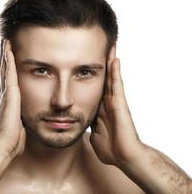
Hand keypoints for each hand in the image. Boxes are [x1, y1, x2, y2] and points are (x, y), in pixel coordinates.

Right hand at [0, 39, 25, 157]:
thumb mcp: (19, 125)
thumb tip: (25, 122)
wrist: (3, 145)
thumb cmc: (11, 139)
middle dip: (4, 57)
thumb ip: (21, 119)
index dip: (7, 68)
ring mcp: (6, 93)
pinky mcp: (9, 94)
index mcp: (9, 101)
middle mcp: (5, 94)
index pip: (7, 80)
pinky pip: (9, 74)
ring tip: (5, 42)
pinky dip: (8, 61)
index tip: (8, 56)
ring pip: (4, 69)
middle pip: (3, 71)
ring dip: (5, 55)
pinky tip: (9, 50)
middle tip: (4, 43)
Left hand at [89, 46, 143, 166]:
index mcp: (99, 109)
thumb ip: (88, 126)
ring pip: (111, 78)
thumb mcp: (93, 134)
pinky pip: (117, 85)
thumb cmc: (111, 149)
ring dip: (109, 62)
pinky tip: (114, 59)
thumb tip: (78, 124)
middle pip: (103, 79)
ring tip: (108, 46)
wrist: (124, 157)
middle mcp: (107, 102)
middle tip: (97, 47)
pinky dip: (115, 72)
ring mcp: (114, 102)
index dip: (89, 76)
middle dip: (101, 64)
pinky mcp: (120, 104)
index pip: (93, 88)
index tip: (83, 64)